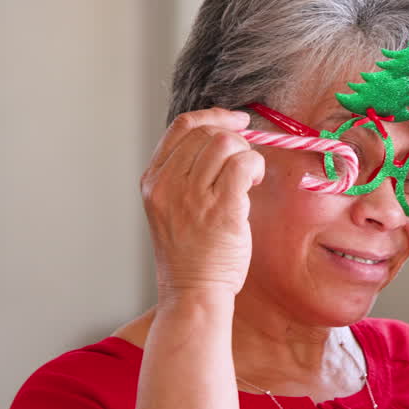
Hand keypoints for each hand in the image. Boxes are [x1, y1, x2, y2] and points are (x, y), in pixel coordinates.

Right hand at [141, 108, 264, 302]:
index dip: (214, 116)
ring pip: (226, 143)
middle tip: (245, 161)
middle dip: (235, 138)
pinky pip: (244, 165)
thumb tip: (224, 138)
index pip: (182, 127)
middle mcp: (168, 184)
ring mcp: (193, 197)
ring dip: (247, 154)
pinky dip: (255, 167)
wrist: (193, 291)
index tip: (236, 120)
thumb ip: (186, 173)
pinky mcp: (221, 209)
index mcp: (153, 180)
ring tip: (248, 178)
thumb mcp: (172, 207)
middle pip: (207, 132)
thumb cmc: (190, 253)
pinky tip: (254, 184)